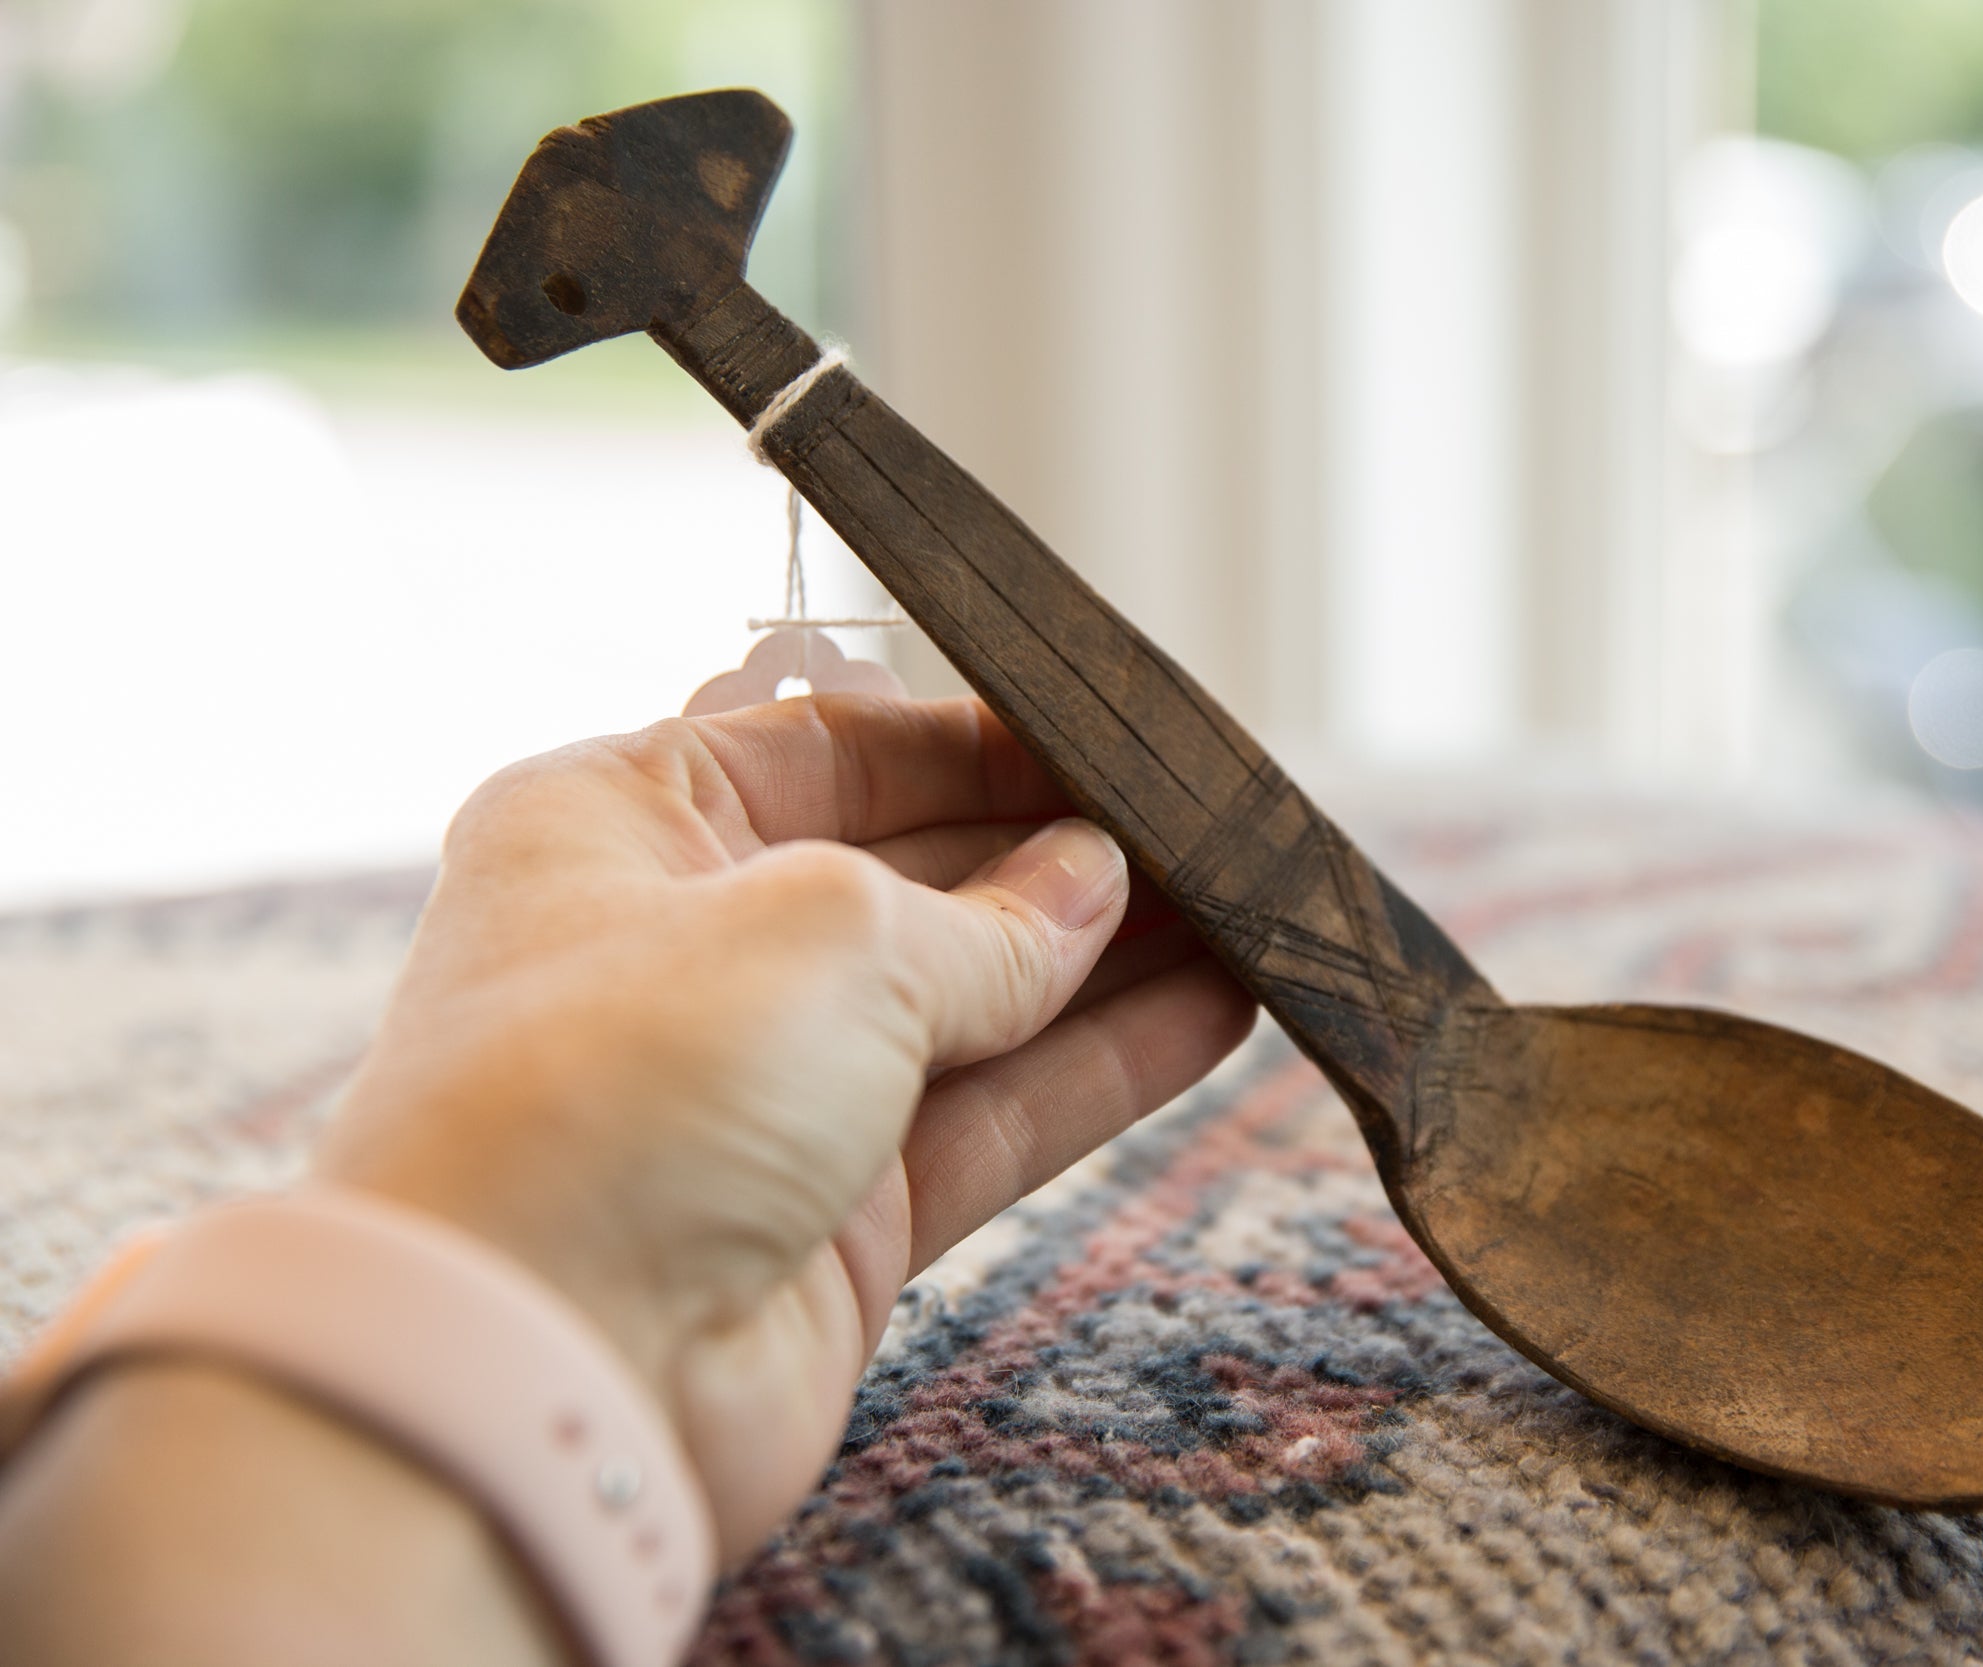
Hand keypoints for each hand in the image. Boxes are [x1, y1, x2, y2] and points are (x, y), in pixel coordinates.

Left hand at [314, 689, 1254, 1557]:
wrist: (543, 1376)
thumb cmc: (629, 1090)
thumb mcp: (830, 933)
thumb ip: (991, 916)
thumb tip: (1098, 882)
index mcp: (625, 822)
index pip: (832, 742)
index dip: (979, 741)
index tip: (1112, 744)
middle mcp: (689, 947)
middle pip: (914, 872)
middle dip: (1061, 853)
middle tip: (1210, 831)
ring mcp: (766, 1091)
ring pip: (975, 1004)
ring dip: (1111, 961)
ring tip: (1250, 912)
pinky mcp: (839, 1219)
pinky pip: (998, 1116)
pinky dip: (1106, 1065)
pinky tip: (1221, 1013)